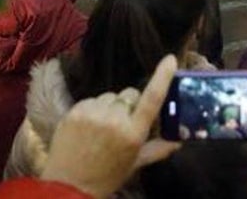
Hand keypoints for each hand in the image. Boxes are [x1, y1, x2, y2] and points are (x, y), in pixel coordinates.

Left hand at [40, 55, 179, 197]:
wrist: (67, 186)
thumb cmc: (105, 177)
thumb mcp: (134, 164)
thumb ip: (157, 149)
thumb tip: (179, 142)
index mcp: (132, 133)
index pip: (152, 98)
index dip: (162, 76)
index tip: (170, 59)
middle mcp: (114, 119)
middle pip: (129, 94)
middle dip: (130, 104)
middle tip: (122, 123)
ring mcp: (93, 113)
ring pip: (110, 96)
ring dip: (110, 106)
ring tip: (102, 128)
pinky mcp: (75, 111)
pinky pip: (92, 100)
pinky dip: (93, 109)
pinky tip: (88, 127)